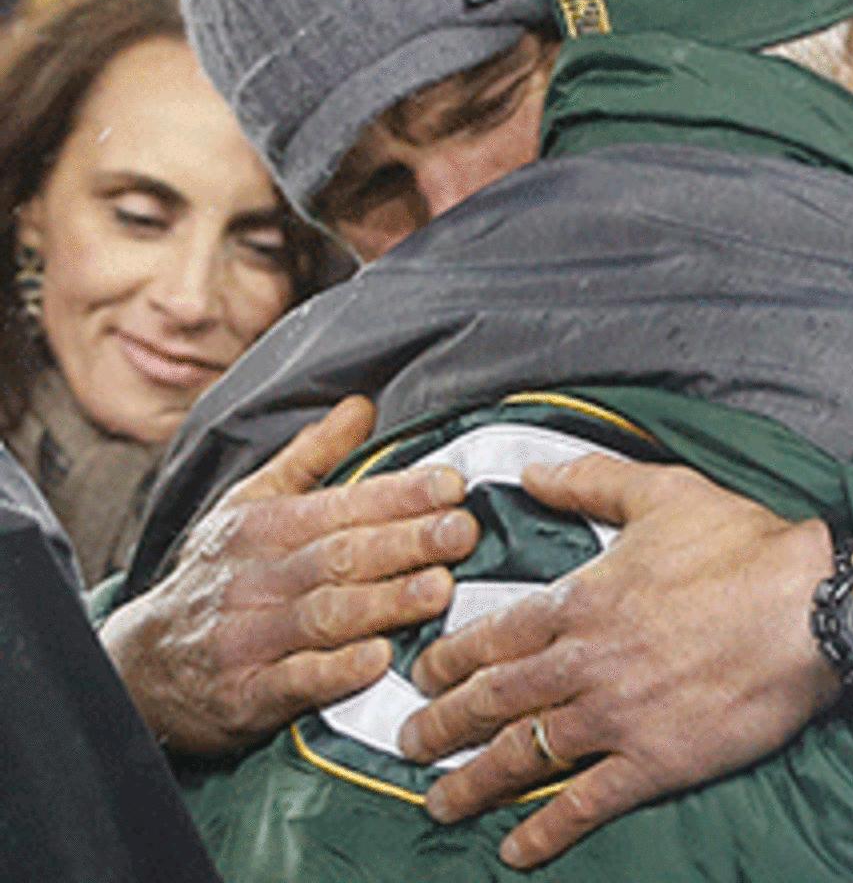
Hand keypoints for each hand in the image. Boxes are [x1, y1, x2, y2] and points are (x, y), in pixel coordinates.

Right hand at [101, 396, 478, 754]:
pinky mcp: (245, 695)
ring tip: (439, 589)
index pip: (342, 503)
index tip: (452, 485)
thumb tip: (362, 405)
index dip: (399, 494)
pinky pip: (294, 681)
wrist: (141, 664)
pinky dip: (335, 672)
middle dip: (406, 541)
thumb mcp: (252, 503)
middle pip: (341, 555)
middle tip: (463, 531)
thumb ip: (313, 456)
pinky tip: (378, 661)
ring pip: (325, 614)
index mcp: (266, 524)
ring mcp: (250, 637)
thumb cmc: (217, 573)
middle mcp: (258, 576)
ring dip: (385, 602)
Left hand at [399, 456, 839, 869]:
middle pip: (495, 698)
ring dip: (475, 781)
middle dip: (444, 723)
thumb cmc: (736, 544)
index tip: (422, 675)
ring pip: (525, 754)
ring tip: (439, 800)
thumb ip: (586, 480)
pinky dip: (546, 827)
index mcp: (581, 601)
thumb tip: (529, 470)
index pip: (494, 635)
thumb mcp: (657, 491)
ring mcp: (615, 717)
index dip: (451, 658)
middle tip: (409, 743)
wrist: (805, 607)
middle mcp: (584, 662)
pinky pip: (586, 802)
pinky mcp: (655, 761)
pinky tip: (515, 849)